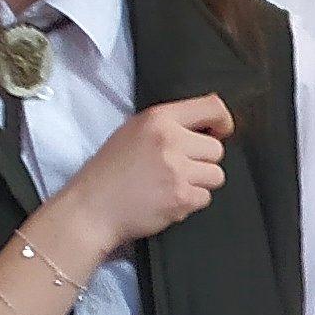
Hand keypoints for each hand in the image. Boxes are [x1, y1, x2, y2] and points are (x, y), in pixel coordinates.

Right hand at [57, 93, 233, 259]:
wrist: (91, 207)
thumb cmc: (109, 172)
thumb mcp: (134, 132)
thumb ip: (169, 126)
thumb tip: (207, 127)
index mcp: (158, 119)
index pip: (212, 107)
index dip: (223, 121)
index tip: (222, 131)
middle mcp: (170, 140)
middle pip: (217, 149)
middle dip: (203, 161)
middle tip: (177, 169)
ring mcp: (177, 169)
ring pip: (216, 175)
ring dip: (199, 183)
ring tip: (171, 185)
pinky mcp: (181, 197)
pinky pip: (205, 198)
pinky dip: (189, 203)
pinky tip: (166, 200)